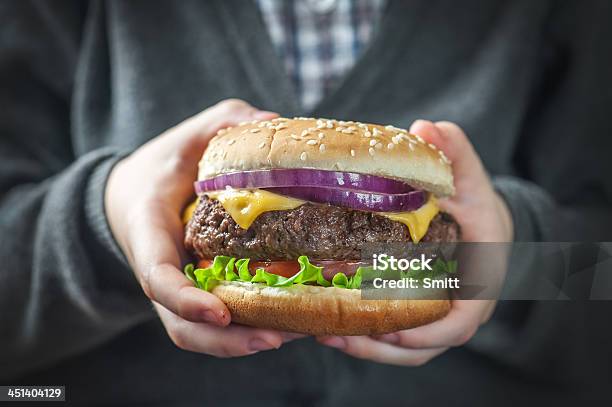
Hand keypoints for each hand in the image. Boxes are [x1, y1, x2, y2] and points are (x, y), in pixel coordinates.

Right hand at [105, 99, 301, 356]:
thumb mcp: (187, 137)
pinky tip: (289, 323)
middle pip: (182, 324)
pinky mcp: (198, 292)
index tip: (220, 313)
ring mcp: (179, 288)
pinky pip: (218, 323)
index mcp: (149, 232)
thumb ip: (222, 123)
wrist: (135, 195)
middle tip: (274, 337)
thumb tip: (272, 121)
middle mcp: (161, 271)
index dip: (185, 299)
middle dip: (225, 340)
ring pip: (201, 334)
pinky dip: (248, 329)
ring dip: (243, 343)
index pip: (157, 276)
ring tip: (293, 334)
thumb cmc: (160, 166)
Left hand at [317, 120, 512, 365]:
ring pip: (403, 348)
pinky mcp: (416, 315)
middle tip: (334, 334)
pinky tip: (329, 325)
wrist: (478, 222)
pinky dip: (364, 336)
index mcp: (478, 284)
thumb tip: (426, 128)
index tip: (387, 326)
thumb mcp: (470, 178)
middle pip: (420, 345)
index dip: (424, 331)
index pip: (457, 324)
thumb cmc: (475, 204)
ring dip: (364, 346)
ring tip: (322, 334)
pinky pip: (392, 337)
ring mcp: (436, 317)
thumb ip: (455, 154)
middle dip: (377, 344)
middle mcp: (458, 309)